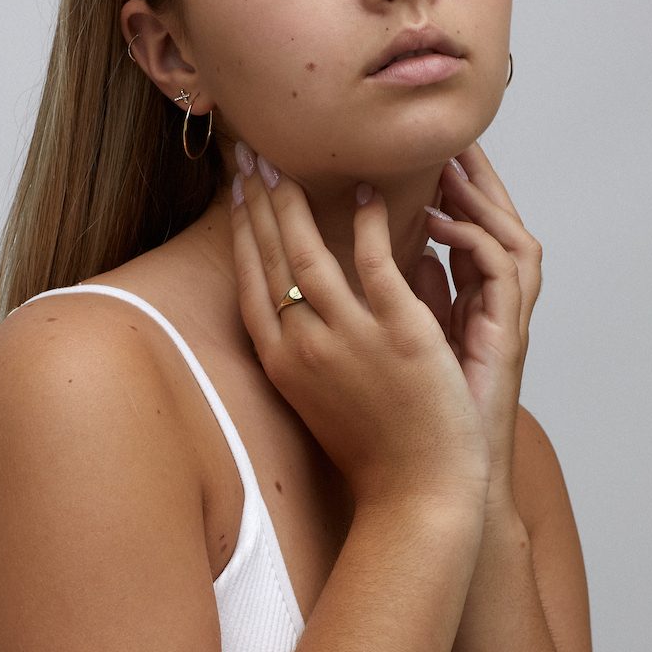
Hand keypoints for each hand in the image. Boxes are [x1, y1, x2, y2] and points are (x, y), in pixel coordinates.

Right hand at [229, 142, 489, 514]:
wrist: (415, 495)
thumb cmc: (371, 453)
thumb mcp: (319, 400)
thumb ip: (305, 351)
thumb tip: (301, 306)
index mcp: (281, 363)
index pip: (250, 283)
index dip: (242, 234)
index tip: (237, 195)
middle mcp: (302, 346)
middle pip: (269, 259)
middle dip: (256, 202)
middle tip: (249, 156)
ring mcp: (347, 338)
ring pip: (308, 253)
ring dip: (294, 203)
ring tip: (289, 165)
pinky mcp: (398, 333)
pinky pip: (374, 262)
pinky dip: (368, 223)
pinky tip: (366, 194)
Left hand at [415, 143, 542, 520]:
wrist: (440, 481)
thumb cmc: (418, 417)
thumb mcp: (404, 345)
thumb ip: (411, 297)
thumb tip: (396, 258)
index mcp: (463, 301)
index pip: (459, 228)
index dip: (443, 186)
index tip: (415, 150)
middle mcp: (488, 305)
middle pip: (489, 220)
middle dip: (469, 174)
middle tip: (443, 132)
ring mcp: (501, 319)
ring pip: (504, 234)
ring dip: (477, 195)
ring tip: (446, 159)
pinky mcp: (507, 335)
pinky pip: (501, 271)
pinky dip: (473, 239)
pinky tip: (441, 219)